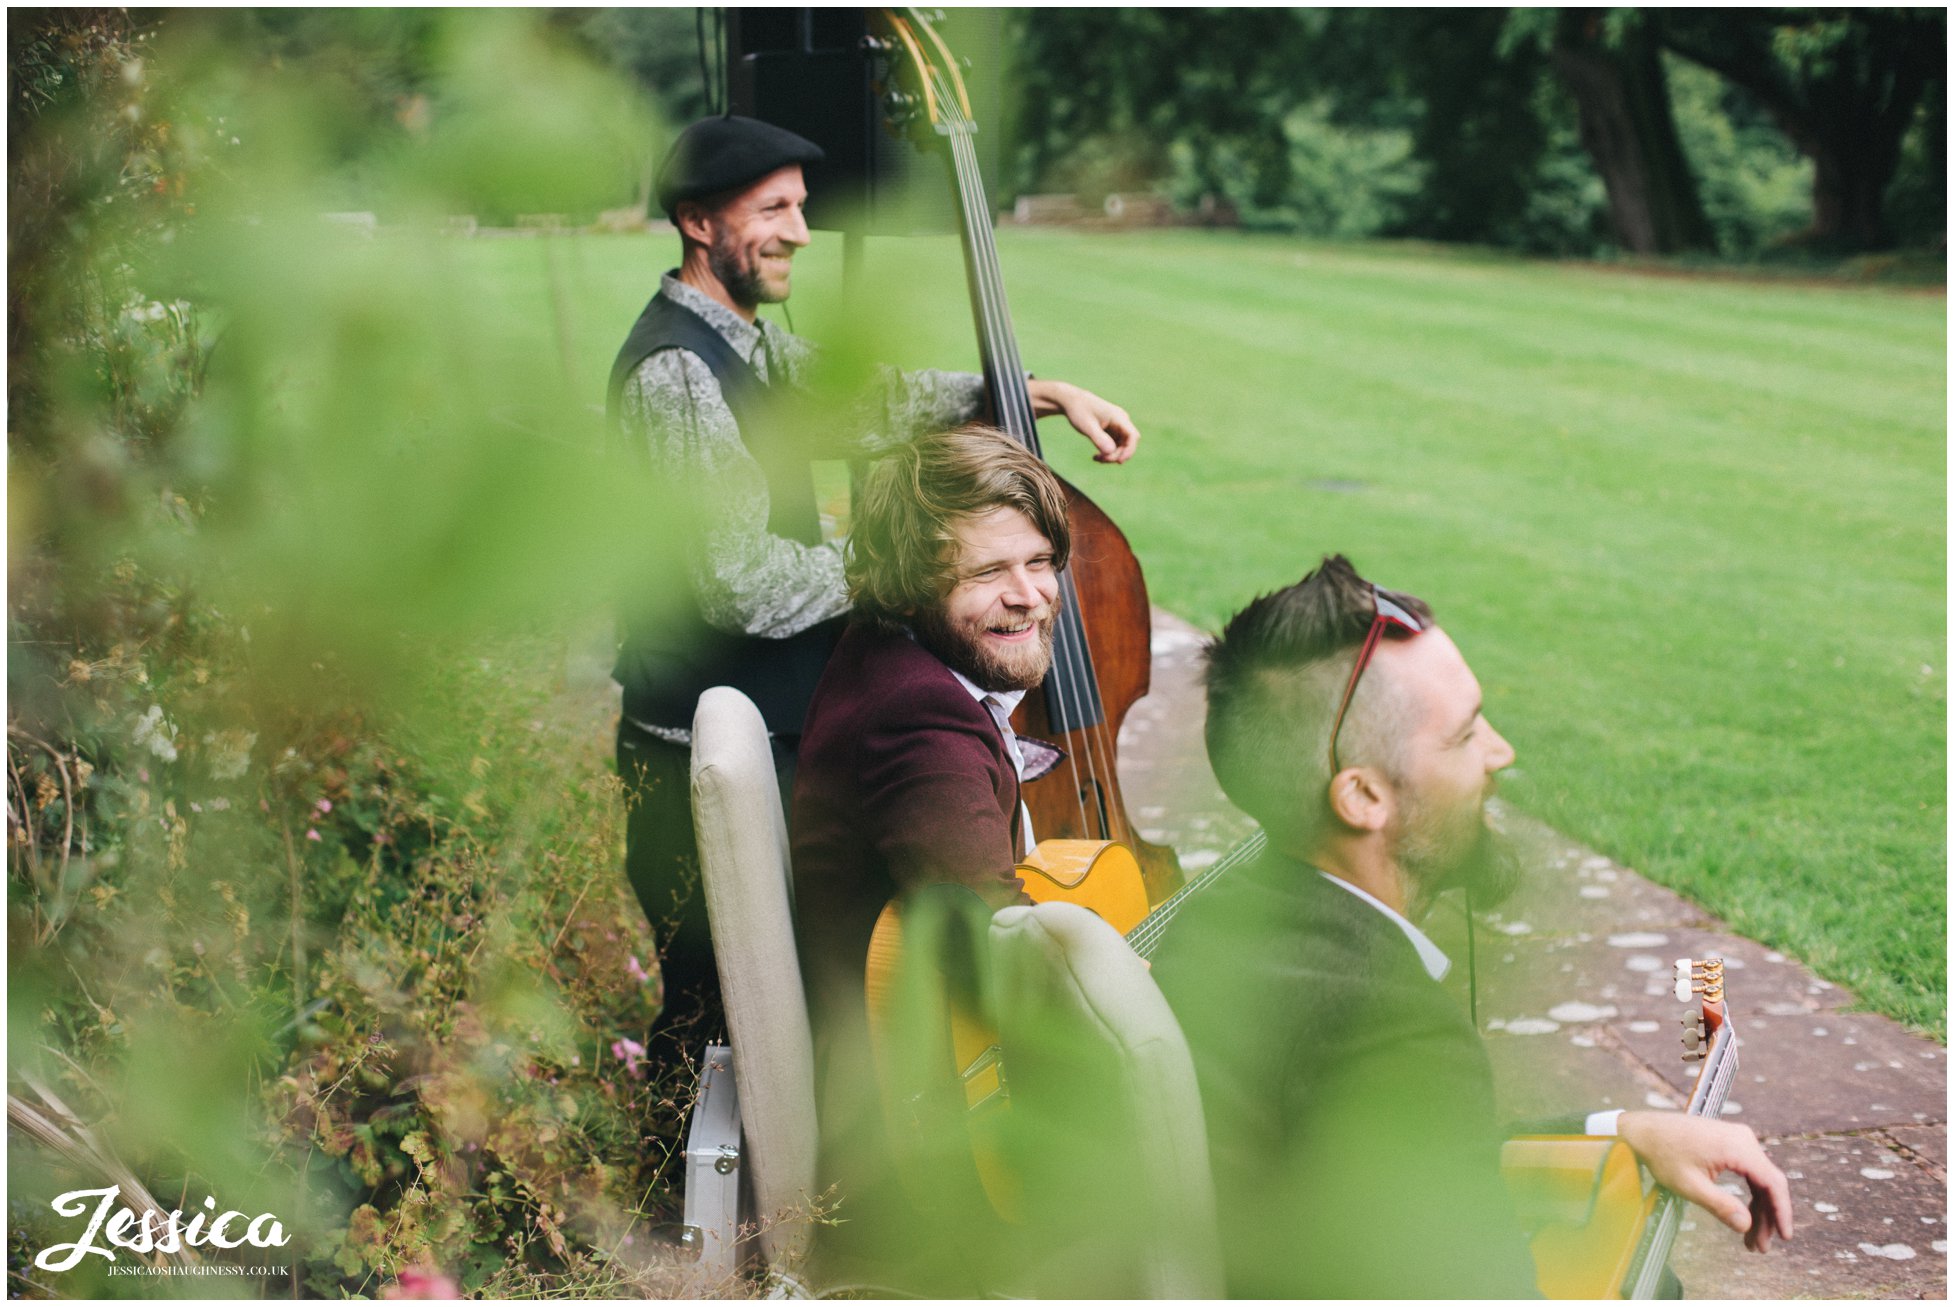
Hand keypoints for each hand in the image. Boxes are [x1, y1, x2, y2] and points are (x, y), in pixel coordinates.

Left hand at [1025, 379, 1139, 462]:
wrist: (1072, 402)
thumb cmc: (1079, 411)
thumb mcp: (1087, 426)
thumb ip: (1099, 438)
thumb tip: (1111, 452)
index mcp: (1119, 417)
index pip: (1132, 436)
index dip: (1129, 450)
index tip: (1118, 461)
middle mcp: (1121, 421)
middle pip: (1127, 444)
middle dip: (1116, 455)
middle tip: (1100, 460)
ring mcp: (1117, 427)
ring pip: (1121, 447)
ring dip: (1111, 456)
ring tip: (1096, 458)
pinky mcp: (1112, 431)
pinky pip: (1115, 445)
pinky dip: (1107, 453)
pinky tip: (1096, 456)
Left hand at [1617, 1111, 1792, 1252]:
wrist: (1642, 1130)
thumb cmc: (1662, 1155)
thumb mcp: (1689, 1185)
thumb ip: (1720, 1205)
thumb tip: (1745, 1225)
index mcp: (1737, 1146)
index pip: (1773, 1182)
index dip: (1782, 1212)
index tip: (1785, 1237)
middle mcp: (1743, 1138)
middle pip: (1768, 1183)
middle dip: (1767, 1218)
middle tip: (1760, 1247)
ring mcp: (1738, 1139)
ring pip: (1759, 1180)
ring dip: (1758, 1209)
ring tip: (1752, 1240)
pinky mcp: (1730, 1143)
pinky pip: (1748, 1172)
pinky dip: (1748, 1195)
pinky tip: (1745, 1217)